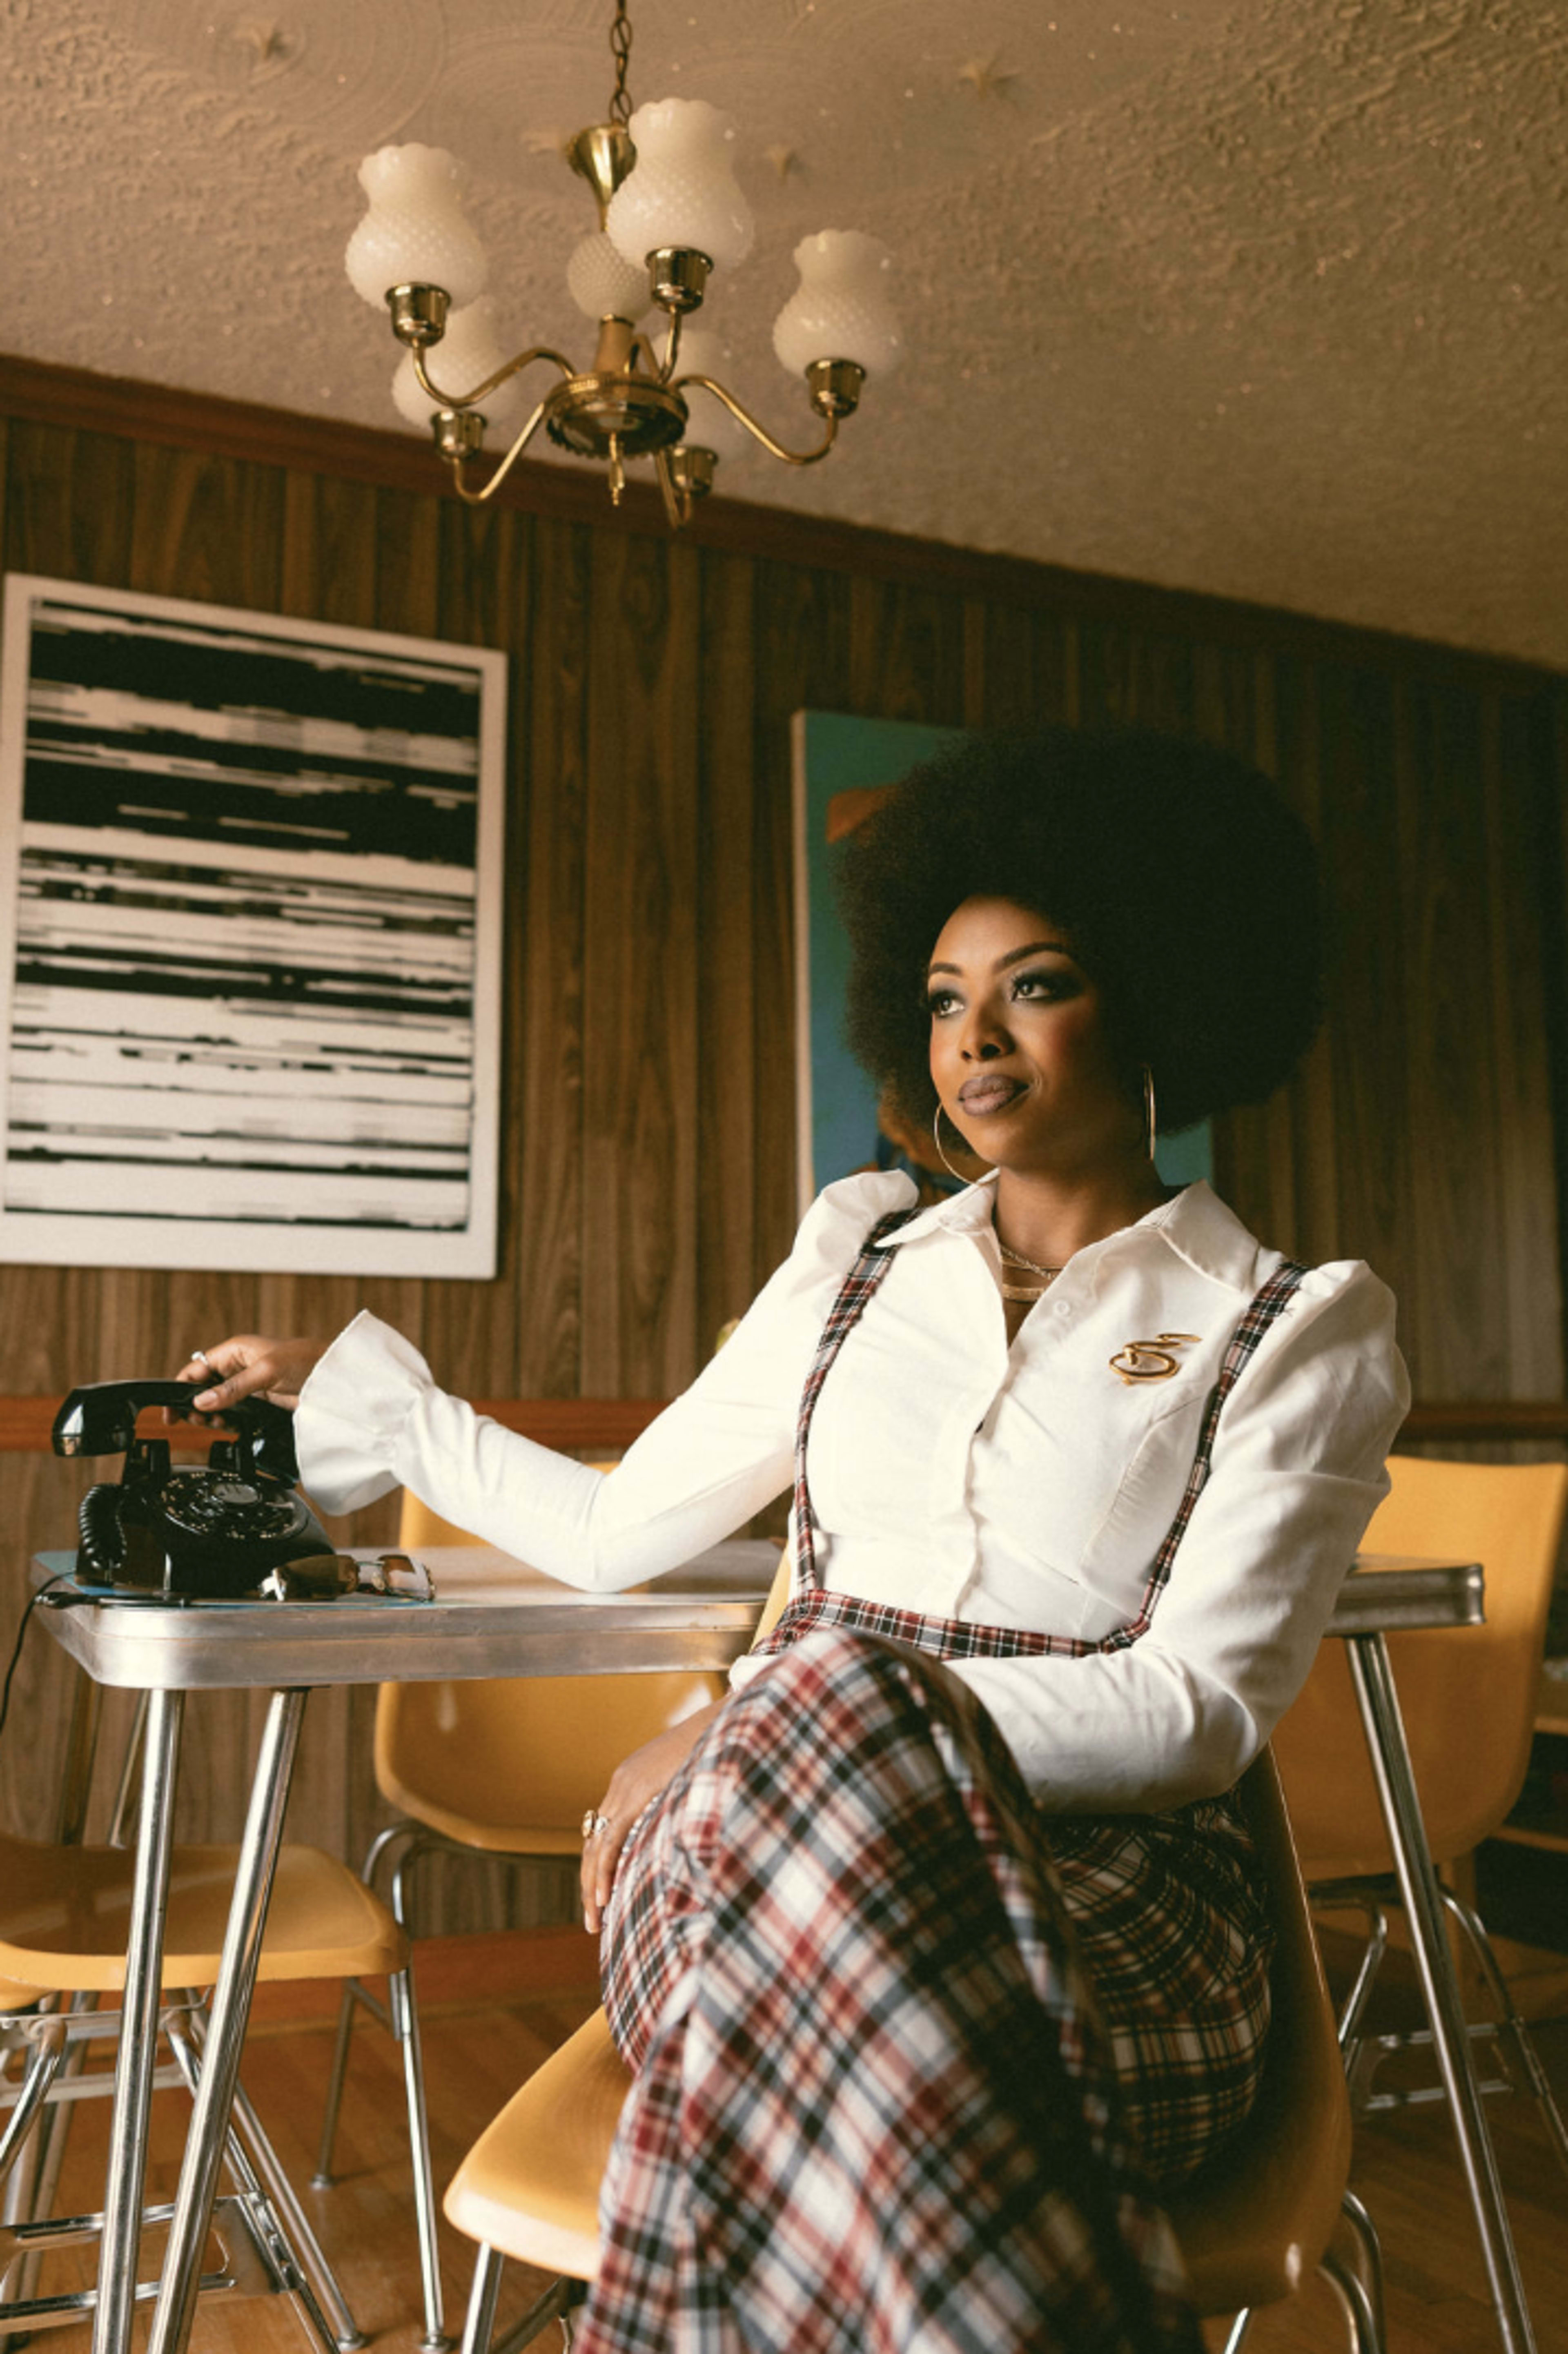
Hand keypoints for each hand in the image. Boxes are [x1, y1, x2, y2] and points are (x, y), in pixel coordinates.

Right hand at [173, 1335, 327, 1416]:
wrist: (335, 1377)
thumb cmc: (307, 1360)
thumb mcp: (267, 1372)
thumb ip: (234, 1388)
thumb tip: (202, 1401)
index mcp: (235, 1350)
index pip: (197, 1369)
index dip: (182, 1388)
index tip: (173, 1410)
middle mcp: (239, 1365)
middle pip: (204, 1386)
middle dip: (196, 1404)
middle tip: (197, 1421)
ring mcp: (249, 1383)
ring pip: (218, 1400)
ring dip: (212, 1414)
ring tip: (216, 1424)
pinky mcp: (261, 1398)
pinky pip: (235, 1409)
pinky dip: (228, 1419)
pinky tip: (229, 1426)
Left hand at [580, 1700, 724, 1935]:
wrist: (725, 1720)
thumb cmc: (717, 1749)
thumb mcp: (691, 1783)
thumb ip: (680, 1806)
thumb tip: (688, 1836)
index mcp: (631, 1781)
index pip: (605, 1833)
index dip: (600, 1868)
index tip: (603, 1899)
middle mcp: (620, 1784)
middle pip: (593, 1844)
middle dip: (590, 1885)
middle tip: (593, 1921)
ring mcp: (624, 1787)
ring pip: (596, 1847)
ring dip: (592, 1887)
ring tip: (594, 1921)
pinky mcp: (635, 1792)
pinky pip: (612, 1839)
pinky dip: (604, 1869)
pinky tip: (602, 1897)